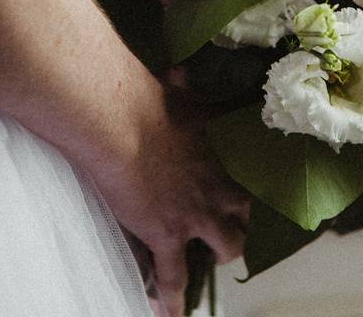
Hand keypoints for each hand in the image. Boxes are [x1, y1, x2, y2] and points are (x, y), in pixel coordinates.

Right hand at [88, 86, 249, 316]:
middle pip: (243, 217)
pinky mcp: (167, 234)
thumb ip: (182, 87)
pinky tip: (170, 313)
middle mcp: (214, 188)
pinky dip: (173, 299)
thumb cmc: (144, 102)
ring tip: (206, 268)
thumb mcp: (175, 93)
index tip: (235, 203)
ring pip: (227, 247)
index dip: (238, 196)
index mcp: (214, 156)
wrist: (120, 120)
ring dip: (218, 257)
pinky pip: (174, 276)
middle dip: (237, 228)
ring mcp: (194, 214)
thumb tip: (181, 69)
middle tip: (224, 236)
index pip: (238, 182)